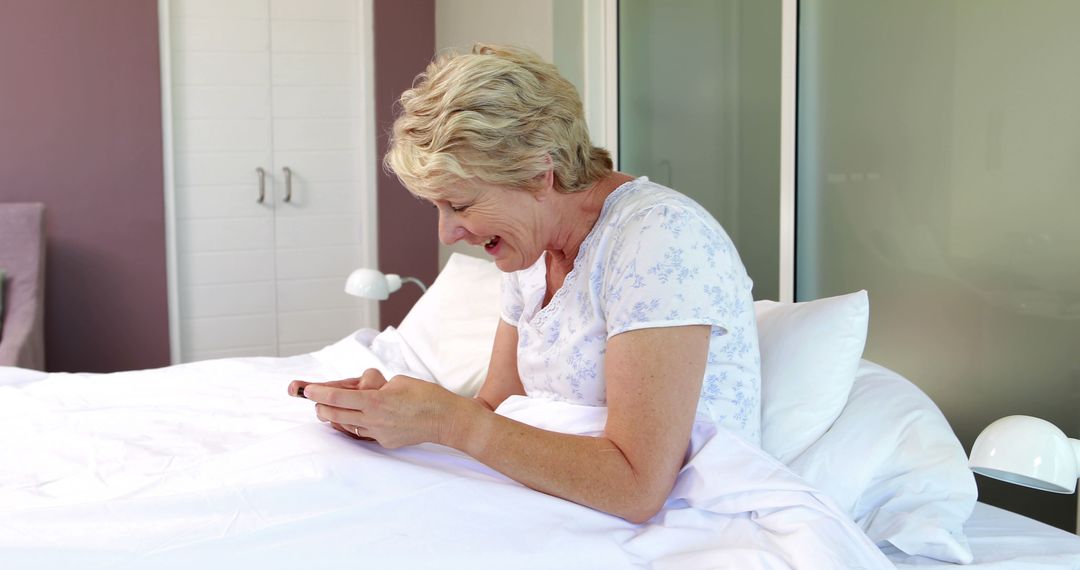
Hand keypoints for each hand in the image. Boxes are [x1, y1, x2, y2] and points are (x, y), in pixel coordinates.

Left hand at [299, 369, 474, 448]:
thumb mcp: (397, 381)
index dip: (319, 392)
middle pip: (336, 414)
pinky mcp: (386, 442)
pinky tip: (353, 419)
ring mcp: (379, 434)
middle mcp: (374, 420)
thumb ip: (375, 387)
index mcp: (376, 401)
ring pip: (347, 426)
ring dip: (337, 417)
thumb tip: (361, 392)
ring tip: (330, 410)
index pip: (338, 397)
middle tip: (316, 400)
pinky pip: (363, 433)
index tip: (308, 389)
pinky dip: (355, 425)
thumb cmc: (424, 395)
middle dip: (322, 406)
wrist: (445, 419)